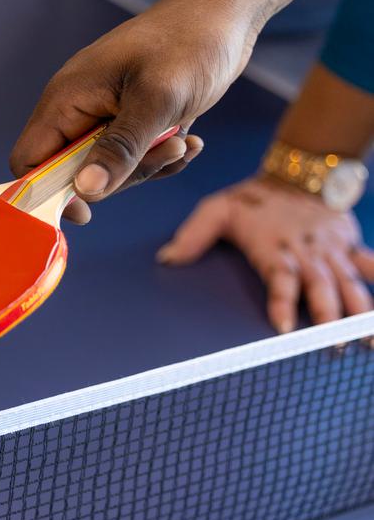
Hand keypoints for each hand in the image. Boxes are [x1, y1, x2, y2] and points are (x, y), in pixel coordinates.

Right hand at [11, 0, 250, 219]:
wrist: (222, 14)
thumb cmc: (188, 45)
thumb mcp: (157, 101)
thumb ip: (119, 148)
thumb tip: (85, 191)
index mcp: (66, 98)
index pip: (29, 160)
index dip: (48, 191)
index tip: (88, 209)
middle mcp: (76, 108)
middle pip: (73, 171)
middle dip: (121, 174)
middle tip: (165, 153)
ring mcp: (102, 112)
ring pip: (108, 167)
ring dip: (148, 166)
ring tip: (185, 141)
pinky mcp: (128, 116)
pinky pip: (132, 156)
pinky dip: (160, 156)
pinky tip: (189, 139)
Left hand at [157, 175, 373, 331]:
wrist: (297, 172)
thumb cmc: (251, 198)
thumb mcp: (217, 208)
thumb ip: (193, 235)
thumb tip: (167, 259)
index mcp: (273, 246)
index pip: (280, 278)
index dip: (282, 302)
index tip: (283, 329)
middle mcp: (306, 251)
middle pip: (320, 287)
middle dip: (328, 319)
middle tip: (332, 347)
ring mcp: (330, 250)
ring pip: (349, 284)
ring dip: (358, 314)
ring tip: (364, 342)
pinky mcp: (349, 247)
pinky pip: (369, 267)